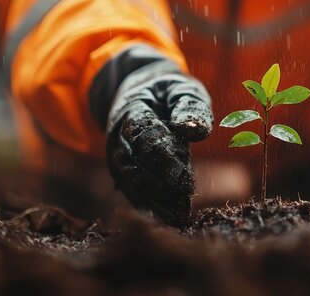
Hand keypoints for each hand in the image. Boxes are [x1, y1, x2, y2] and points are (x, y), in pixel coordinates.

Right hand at [105, 45, 211, 227]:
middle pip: (134, 163)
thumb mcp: (181, 89)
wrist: (138, 94)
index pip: (144, 134)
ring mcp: (115, 155)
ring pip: (131, 182)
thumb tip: (194, 130)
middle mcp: (117, 134)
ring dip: (154, 201)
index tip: (184, 179)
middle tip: (185, 202)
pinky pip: (131, 191)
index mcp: (131, 108)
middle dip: (160, 185)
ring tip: (180, 218)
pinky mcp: (119, 171)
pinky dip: (149, 207)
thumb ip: (190, 105)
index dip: (163, 157)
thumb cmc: (167, 93)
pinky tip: (170, 219)